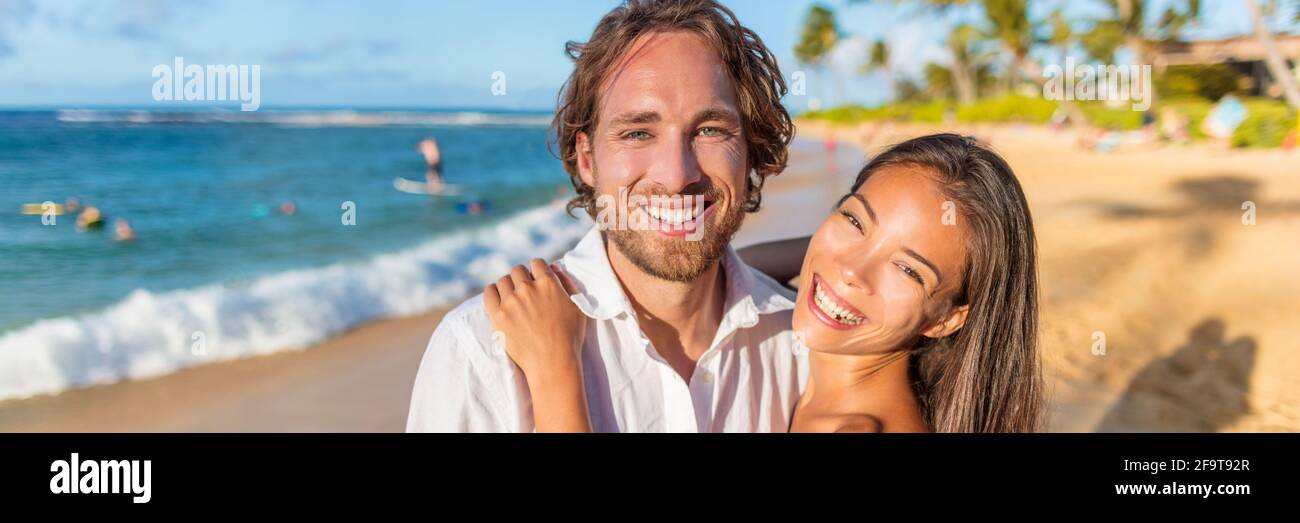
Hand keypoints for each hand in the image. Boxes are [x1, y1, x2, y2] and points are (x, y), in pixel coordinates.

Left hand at [483, 259, 585, 382]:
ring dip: (508, 286)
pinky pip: (489, 292)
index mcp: (548, 283)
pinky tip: (500, 300)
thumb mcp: (578, 306)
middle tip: (525, 292)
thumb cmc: (569, 337)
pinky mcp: (498, 315)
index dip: (537, 271)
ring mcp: (511, 301)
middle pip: (518, 270)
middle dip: (522, 278)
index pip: (536, 263)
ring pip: (503, 280)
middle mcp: (528, 288)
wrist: (552, 363)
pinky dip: (494, 293)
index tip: (536, 280)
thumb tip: (554, 266)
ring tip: (513, 299)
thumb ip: (567, 283)